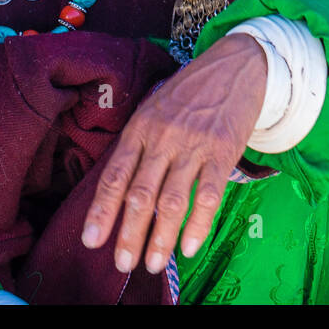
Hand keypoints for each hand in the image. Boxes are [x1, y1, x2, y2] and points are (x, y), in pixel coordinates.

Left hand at [81, 33, 267, 273]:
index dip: (101, 211)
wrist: (237, 65)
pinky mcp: (223, 150)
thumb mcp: (155, 108)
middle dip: (129, 234)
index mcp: (141, 127)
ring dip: (161, 238)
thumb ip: (140, 144)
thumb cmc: (191, 92)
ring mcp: (194, 144)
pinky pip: (208, 195)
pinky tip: (189, 247)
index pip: (115, 175)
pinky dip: (198, 225)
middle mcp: (163, 137)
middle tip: (123, 264)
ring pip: (171, 201)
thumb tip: (122, 193)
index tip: (92, 241)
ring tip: (153, 264)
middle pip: (140, 195)